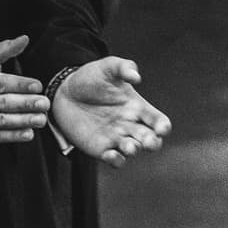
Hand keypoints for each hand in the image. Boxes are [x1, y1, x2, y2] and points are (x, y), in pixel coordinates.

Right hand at [0, 35, 48, 148]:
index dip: (20, 84)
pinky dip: (14, 136)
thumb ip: (4, 49)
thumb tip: (24, 39)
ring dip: (23, 121)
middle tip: (44, 103)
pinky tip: (28, 133)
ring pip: (1, 121)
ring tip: (41, 118)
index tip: (37, 85)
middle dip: (25, 104)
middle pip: (2, 103)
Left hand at [50, 57, 171, 166]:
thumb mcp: (108, 67)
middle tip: (148, 141)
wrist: (64, 92)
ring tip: (129, 146)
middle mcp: (129, 124)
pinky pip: (114, 160)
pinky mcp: (100, 148)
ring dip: (134, 150)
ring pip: (133, 150)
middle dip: (152, 142)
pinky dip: (116, 160)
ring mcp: (116, 138)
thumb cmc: (90, 77)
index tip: (162, 128)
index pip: (157, 120)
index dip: (163, 126)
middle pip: (150, 139)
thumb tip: (136, 77)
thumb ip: (123, 67)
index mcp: (136, 106)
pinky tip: (112, 154)